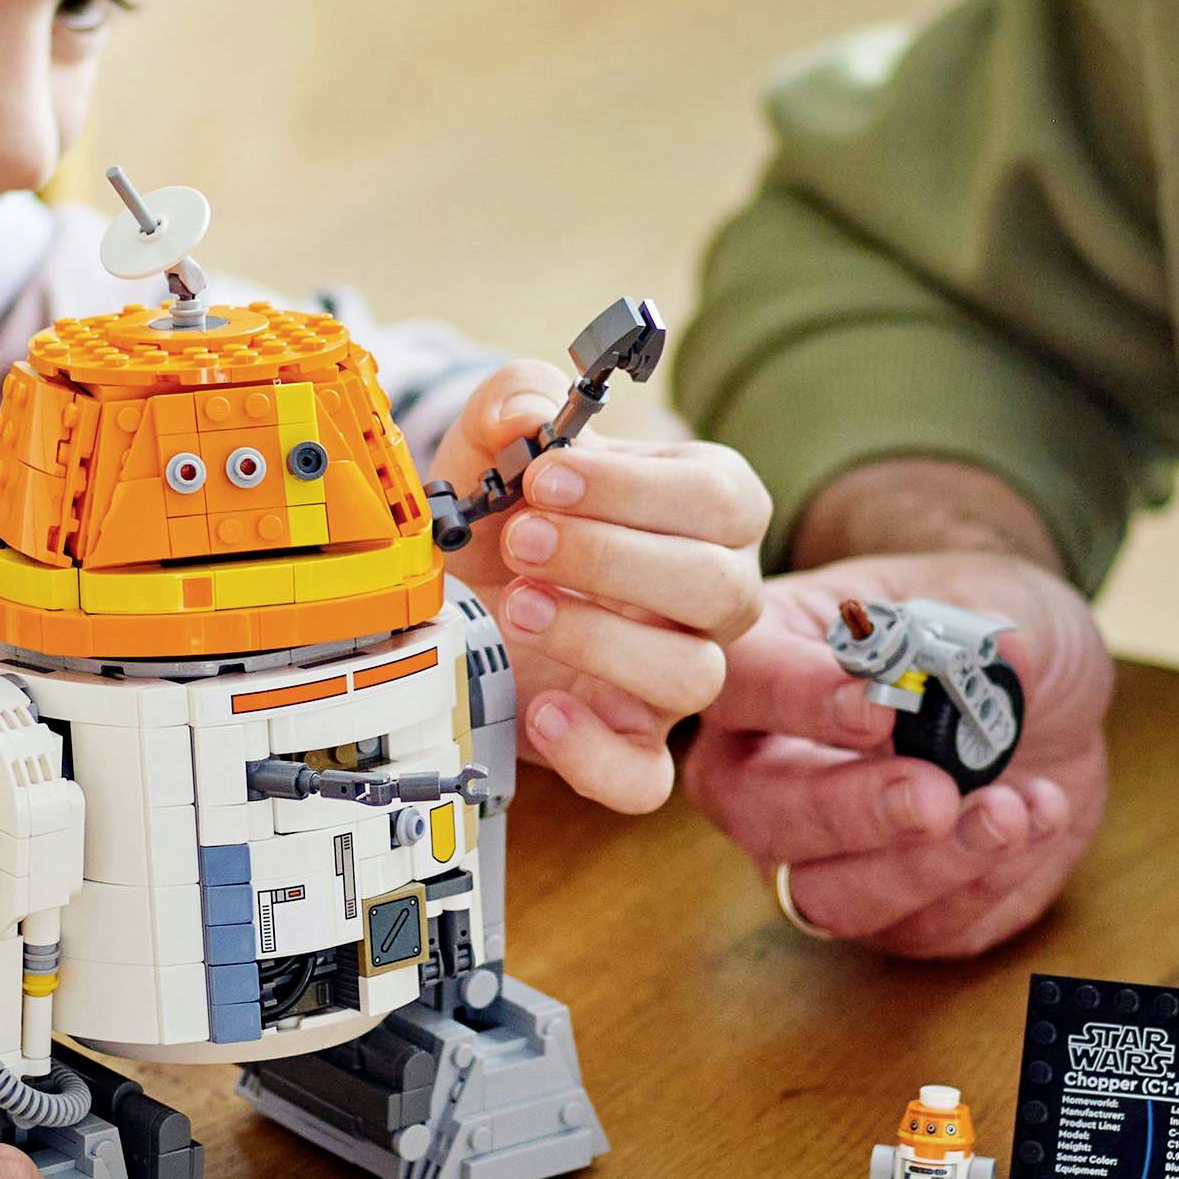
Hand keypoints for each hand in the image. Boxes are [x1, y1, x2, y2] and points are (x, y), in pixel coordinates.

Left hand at [429, 364, 768, 813]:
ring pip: (695, 678)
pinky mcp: (627, 744)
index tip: (545, 476)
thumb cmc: (503, 506)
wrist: (457, 579)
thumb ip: (514, 401)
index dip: (635, 488)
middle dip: (613, 559)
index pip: (721, 497)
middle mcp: (710, 595)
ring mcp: (675, 676)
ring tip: (516, 606)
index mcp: (704, 507)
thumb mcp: (497, 441)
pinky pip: (645, 777)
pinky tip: (537, 706)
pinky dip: (591, 752)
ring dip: (600, 640)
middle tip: (523, 539)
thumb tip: (532, 413)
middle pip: (721, 588)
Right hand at [685, 552, 1111, 957]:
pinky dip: (984, 883)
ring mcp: (817, 851)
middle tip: (934, 793)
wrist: (1042, 697)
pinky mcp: (890, 910)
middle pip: (761, 809)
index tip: (878, 707)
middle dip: (851, 810)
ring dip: (921, 868)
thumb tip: (1002, 661)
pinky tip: (1038, 818)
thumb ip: (984, 631)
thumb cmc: (983, 632)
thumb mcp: (991, 600)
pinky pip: (917, 927)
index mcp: (770, 661)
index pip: (746, 682)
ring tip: (1008, 814)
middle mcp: (766, 765)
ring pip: (825, 894)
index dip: (799, 699)